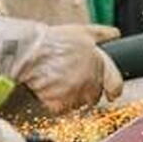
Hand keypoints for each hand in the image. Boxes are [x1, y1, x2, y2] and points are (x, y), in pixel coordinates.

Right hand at [0, 18, 122, 112]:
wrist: (27, 53)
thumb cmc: (50, 40)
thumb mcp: (80, 31)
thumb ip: (100, 34)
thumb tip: (114, 34)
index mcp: (98, 61)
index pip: (115, 82)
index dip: (114, 89)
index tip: (112, 94)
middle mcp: (90, 79)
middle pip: (94, 95)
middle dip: (86, 91)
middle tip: (70, 81)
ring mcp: (76, 93)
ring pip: (78, 103)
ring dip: (70, 97)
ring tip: (56, 81)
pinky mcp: (61, 104)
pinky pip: (61, 109)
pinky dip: (54, 103)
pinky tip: (47, 89)